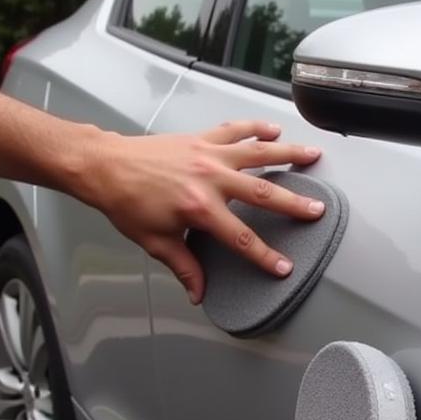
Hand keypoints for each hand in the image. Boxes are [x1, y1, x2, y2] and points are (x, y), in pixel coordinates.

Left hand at [73, 120, 323, 302]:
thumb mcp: (155, 241)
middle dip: (293, 204)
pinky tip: (273, 129)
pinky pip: (234, 130)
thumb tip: (198, 292)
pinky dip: (255, 127)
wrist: (104, 165)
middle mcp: (209, 178)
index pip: (241, 238)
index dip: (264, 256)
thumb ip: (184, 266)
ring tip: (313, 155)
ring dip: (288, 154)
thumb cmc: (125, 202)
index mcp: (198, 208)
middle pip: (262, 193)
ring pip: (257, 153)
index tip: (283, 267)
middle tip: (317, 210)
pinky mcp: (200, 139)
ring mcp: (207, 154)